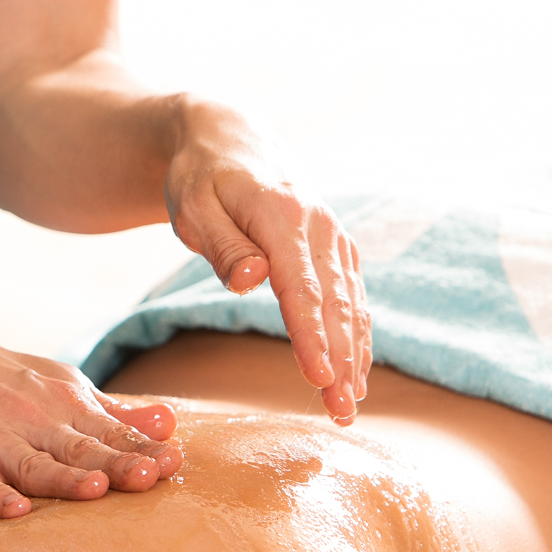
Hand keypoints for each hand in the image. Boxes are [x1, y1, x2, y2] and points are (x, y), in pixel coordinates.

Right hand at [0, 312, 181, 519]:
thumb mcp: (58, 385)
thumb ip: (111, 413)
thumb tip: (169, 425)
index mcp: (63, 404)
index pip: (111, 432)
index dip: (142, 449)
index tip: (175, 462)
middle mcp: (32, 420)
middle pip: (80, 447)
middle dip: (116, 463)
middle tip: (150, 476)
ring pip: (34, 464)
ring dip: (65, 478)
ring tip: (95, 490)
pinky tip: (13, 510)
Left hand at [164, 105, 371, 421]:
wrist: (230, 139)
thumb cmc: (201, 177)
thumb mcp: (194, 206)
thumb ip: (223, 246)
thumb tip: (252, 280)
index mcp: (283, 217)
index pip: (302, 289)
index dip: (313, 336)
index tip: (320, 378)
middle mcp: (320, 227)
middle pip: (336, 305)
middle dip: (342, 362)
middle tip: (342, 413)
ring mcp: (334, 237)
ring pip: (352, 306)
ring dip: (355, 358)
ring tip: (351, 407)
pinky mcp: (336, 248)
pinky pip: (353, 298)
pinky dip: (357, 337)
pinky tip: (356, 373)